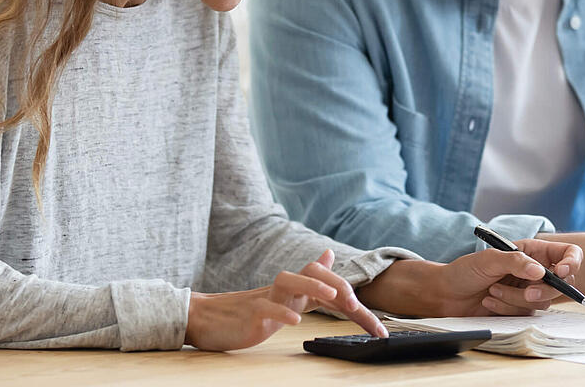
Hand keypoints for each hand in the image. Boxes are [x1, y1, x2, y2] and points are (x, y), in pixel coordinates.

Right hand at [185, 249, 386, 350]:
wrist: (207, 318)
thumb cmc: (249, 311)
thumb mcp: (285, 298)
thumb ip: (309, 281)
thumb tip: (328, 256)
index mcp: (296, 290)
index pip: (330, 287)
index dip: (355, 304)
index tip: (377, 327)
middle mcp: (284, 289)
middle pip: (313, 273)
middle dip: (338, 286)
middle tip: (357, 305)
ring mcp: (266, 298)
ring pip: (289, 281)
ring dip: (312, 286)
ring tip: (332, 299)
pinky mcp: (250, 312)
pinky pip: (266, 307)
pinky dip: (281, 312)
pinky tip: (294, 320)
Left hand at [356, 239, 581, 317]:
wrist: (446, 295)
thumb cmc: (465, 271)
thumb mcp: (488, 260)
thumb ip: (515, 262)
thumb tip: (541, 272)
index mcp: (531, 251)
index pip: (566, 254)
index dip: (572, 262)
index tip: (562, 272)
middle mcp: (533, 271)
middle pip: (560, 283)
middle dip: (543, 290)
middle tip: (526, 291)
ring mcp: (528, 291)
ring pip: (542, 302)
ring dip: (516, 299)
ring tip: (492, 292)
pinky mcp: (520, 309)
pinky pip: (526, 314)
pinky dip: (508, 309)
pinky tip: (490, 302)